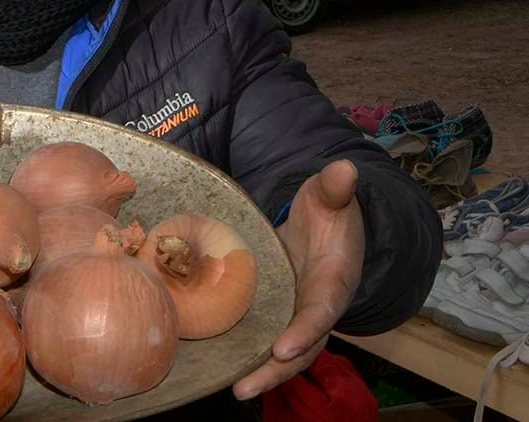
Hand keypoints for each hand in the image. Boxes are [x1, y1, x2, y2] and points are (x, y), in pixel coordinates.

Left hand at [233, 160, 363, 399]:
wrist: (326, 225)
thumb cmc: (328, 212)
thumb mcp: (330, 197)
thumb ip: (335, 188)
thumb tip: (344, 168)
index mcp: (333, 281)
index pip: (322, 310)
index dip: (306, 331)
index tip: (284, 348)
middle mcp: (316, 306)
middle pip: (301, 347)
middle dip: (275, 370)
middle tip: (244, 387)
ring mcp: (296, 314)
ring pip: (281, 352)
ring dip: (258, 372)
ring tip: (230, 389)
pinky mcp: (276, 314)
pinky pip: (262, 337)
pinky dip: (244, 354)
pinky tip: (215, 366)